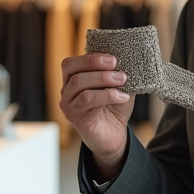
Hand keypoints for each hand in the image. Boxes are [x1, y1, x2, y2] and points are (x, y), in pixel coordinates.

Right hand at [60, 53, 133, 179]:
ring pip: (79, 83)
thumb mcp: (119, 86)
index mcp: (73, 79)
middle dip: (97, 66)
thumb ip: (117, 72)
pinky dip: (107, 95)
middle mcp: (66, 91)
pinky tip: (122, 97)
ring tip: (123, 80)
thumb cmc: (114, 107)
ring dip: (103, 79)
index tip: (113, 59)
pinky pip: (87, 100)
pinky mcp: (75, 117)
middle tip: (118, 69)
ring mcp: (68, 104)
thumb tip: (127, 58)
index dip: (90, 58)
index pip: (71, 63)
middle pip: (74, 71)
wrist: (113, 135)